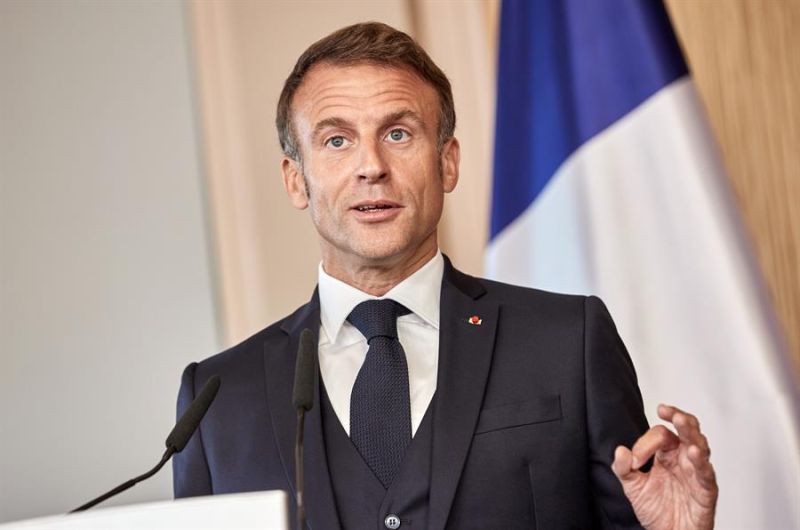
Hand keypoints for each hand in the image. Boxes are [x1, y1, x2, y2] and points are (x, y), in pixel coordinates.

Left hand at [612, 404, 717, 529]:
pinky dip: (701, 462)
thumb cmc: (657, 511)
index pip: (660, 435)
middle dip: (678, 416)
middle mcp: (683, 459)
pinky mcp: (706, 489)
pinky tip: (693, 452)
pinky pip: (706, 472)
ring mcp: (696, 472)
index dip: (645, 443)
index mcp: (667, 454)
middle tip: (667, 410)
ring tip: (681, 421)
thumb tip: (620, 451)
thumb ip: (623, 468)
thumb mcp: (633, 487)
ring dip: (691, 432)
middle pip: (686, 429)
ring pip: (699, 445)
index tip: (635, 461)